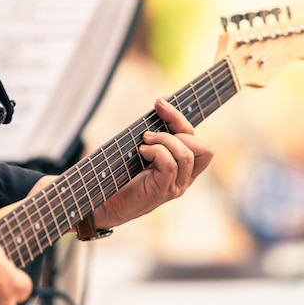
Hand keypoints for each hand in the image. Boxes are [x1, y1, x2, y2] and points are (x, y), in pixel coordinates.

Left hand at [93, 97, 213, 227]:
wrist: (99, 203)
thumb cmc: (118, 175)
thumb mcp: (142, 148)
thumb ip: (156, 131)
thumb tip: (164, 101)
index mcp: (184, 169)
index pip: (204, 146)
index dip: (184, 121)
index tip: (161, 103)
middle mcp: (184, 179)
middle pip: (204, 148)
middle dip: (179, 127)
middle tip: (152, 127)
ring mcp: (175, 187)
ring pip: (186, 155)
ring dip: (164, 140)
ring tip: (145, 141)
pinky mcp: (162, 191)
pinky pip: (170, 164)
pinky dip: (156, 152)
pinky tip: (142, 152)